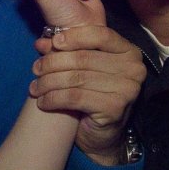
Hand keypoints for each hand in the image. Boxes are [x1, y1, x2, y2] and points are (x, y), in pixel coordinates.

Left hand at [31, 25, 144, 163]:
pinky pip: (74, 97)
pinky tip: (43, 102)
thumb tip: (41, 42)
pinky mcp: (114, 108)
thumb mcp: (84, 68)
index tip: (53, 42)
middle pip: (83, 58)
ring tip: (35, 87)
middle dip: (53, 63)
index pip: (100, 34)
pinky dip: (54, 98)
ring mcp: (127, 89)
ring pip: (76, 78)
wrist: (102, 135)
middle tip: (36, 69)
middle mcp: (133, 69)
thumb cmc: (93, 96)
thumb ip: (67, 51)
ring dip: (49, 82)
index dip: (74, 36)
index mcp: (129, 52)